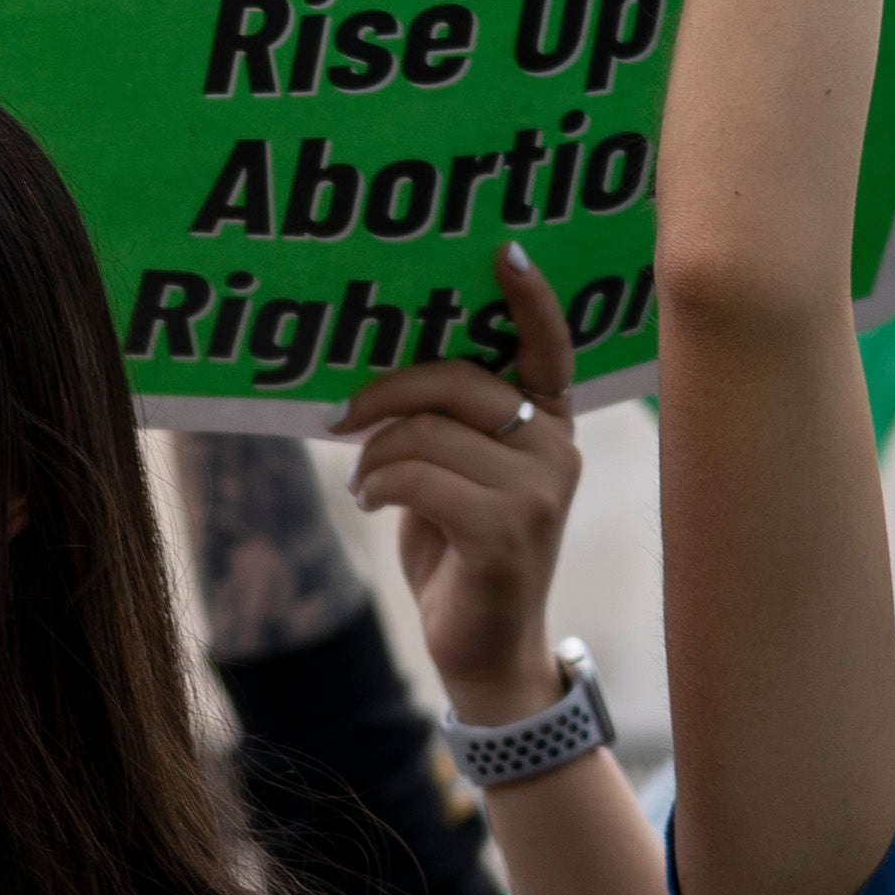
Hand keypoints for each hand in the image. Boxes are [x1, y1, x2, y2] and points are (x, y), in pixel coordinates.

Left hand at [329, 245, 581, 725]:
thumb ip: (442, 421)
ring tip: (367, 484)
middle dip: (383, 392)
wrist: (484, 646)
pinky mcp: (509, 529)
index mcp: (547, 422)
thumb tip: (378, 369)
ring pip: (424, 433)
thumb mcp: (453, 472)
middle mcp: (557, 447)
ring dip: (373, 458)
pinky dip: (377, 487)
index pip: (548, 346)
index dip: (529, 297)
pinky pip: (416, 478)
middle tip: (338, 418)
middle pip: (456, 380)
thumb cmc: (457, 547)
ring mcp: (541, 489)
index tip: (502, 249)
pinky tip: (372, 505)